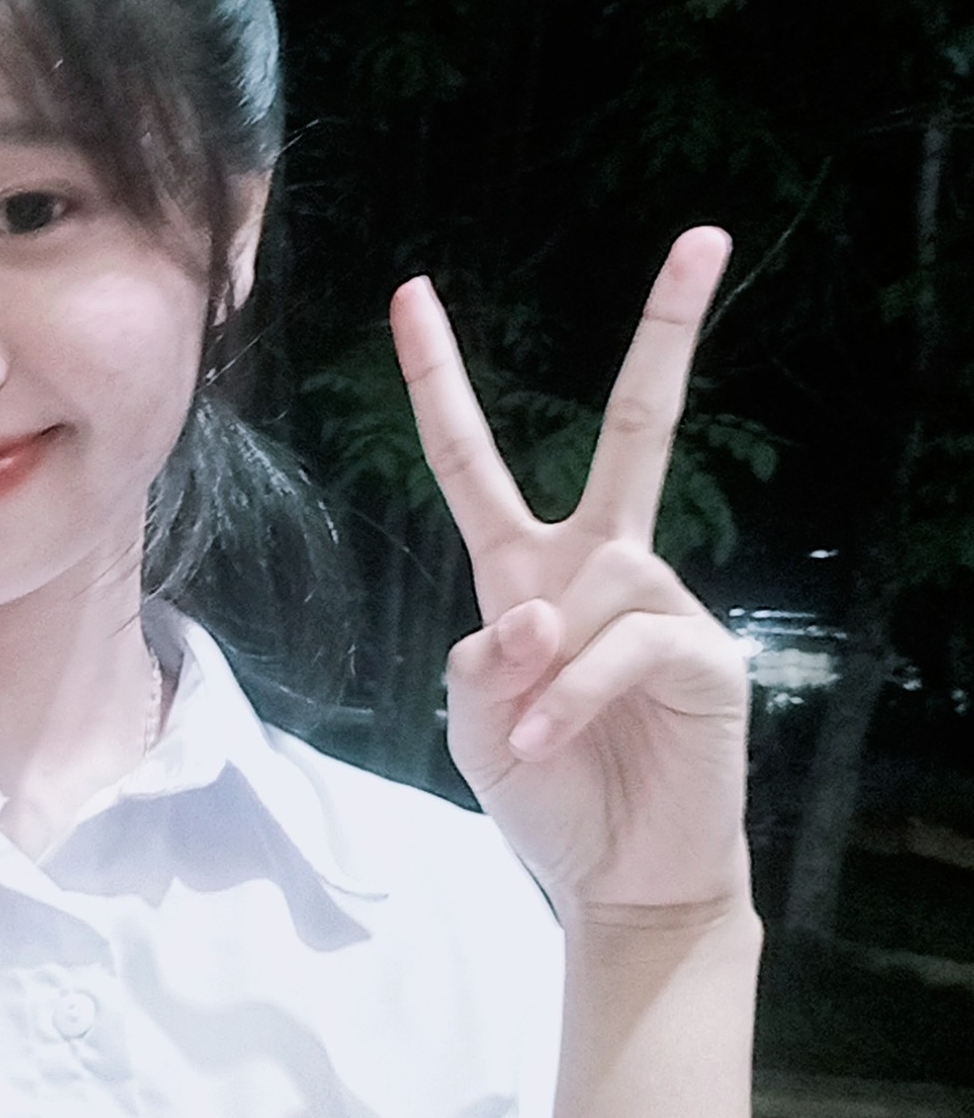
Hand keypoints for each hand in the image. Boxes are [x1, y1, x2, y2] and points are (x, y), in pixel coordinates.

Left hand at [388, 229, 751, 922]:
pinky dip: (575, 697)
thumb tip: (533, 616)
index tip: (413, 294)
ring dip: (546, 671)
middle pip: (639, 432)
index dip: (440, 384)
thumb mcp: (473, 727)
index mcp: (526, 574)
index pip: (474, 464)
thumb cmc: (547, 797)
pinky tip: (549, 742)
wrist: (618, 878)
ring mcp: (660, 603)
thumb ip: (480, 665)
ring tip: (532, 740)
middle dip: (670, 335)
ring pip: (597, 584)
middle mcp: (600, 570)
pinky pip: (628, 643)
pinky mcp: (705, 652)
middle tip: (703, 238)